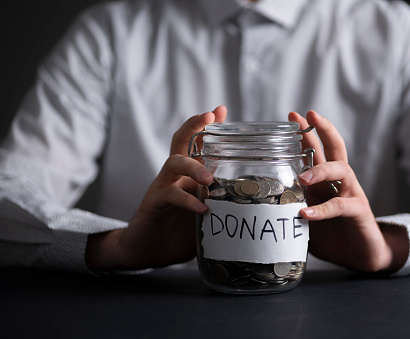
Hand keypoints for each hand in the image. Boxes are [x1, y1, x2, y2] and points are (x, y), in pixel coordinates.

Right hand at [85, 106, 227, 270]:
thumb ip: (222, 206)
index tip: (221, 110)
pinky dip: (187, 200)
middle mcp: (176, 176)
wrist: (147, 250)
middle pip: (181, 141)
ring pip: (173, 163)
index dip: (206, 127)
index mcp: (189, 175)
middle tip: (210, 117)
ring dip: (192, 166)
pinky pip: (169, 195)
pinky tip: (202, 208)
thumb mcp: (206, 215)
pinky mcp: (153, 203)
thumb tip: (253, 205)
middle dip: (195, 126)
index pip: (197, 144)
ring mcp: (163, 187)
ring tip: (209, 178)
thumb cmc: (180, 232)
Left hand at [288, 111, 408, 271]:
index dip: (307, 133)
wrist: (362, 254)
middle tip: (305, 117)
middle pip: (334, 149)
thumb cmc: (333, 235)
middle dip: (319, 131)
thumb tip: (260, 206)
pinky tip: (306, 213)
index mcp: (326, 181)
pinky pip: (341, 206)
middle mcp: (340, 183)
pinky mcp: (359, 212)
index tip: (292, 116)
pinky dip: (323, 210)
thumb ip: (290, 208)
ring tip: (302, 176)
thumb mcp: (306, 218)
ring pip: (342, 170)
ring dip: (321, 170)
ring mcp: (352, 194)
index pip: (318, 150)